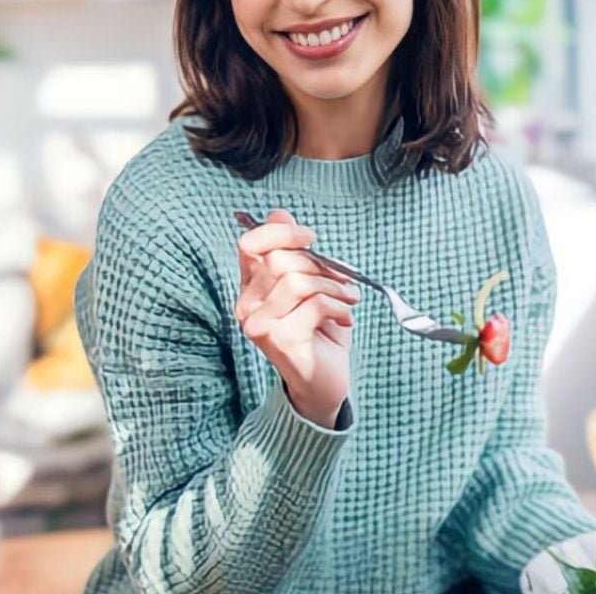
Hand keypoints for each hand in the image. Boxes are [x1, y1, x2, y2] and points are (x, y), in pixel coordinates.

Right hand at [235, 209, 359, 427]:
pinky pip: (314, 305)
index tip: (309, 237)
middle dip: (319, 265)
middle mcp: (247, 307)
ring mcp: (259, 325)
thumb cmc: (319, 332)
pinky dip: (339, 307)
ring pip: (298, 281)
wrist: (324, 382)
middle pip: (279, 260)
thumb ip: (294, 253)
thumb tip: (279, 213)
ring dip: (333, 287)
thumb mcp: (310, 286)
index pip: (250, 244)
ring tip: (348, 299)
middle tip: (342, 279)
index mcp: (251, 288)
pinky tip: (345, 319)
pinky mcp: (280, 340)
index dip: (280, 232)